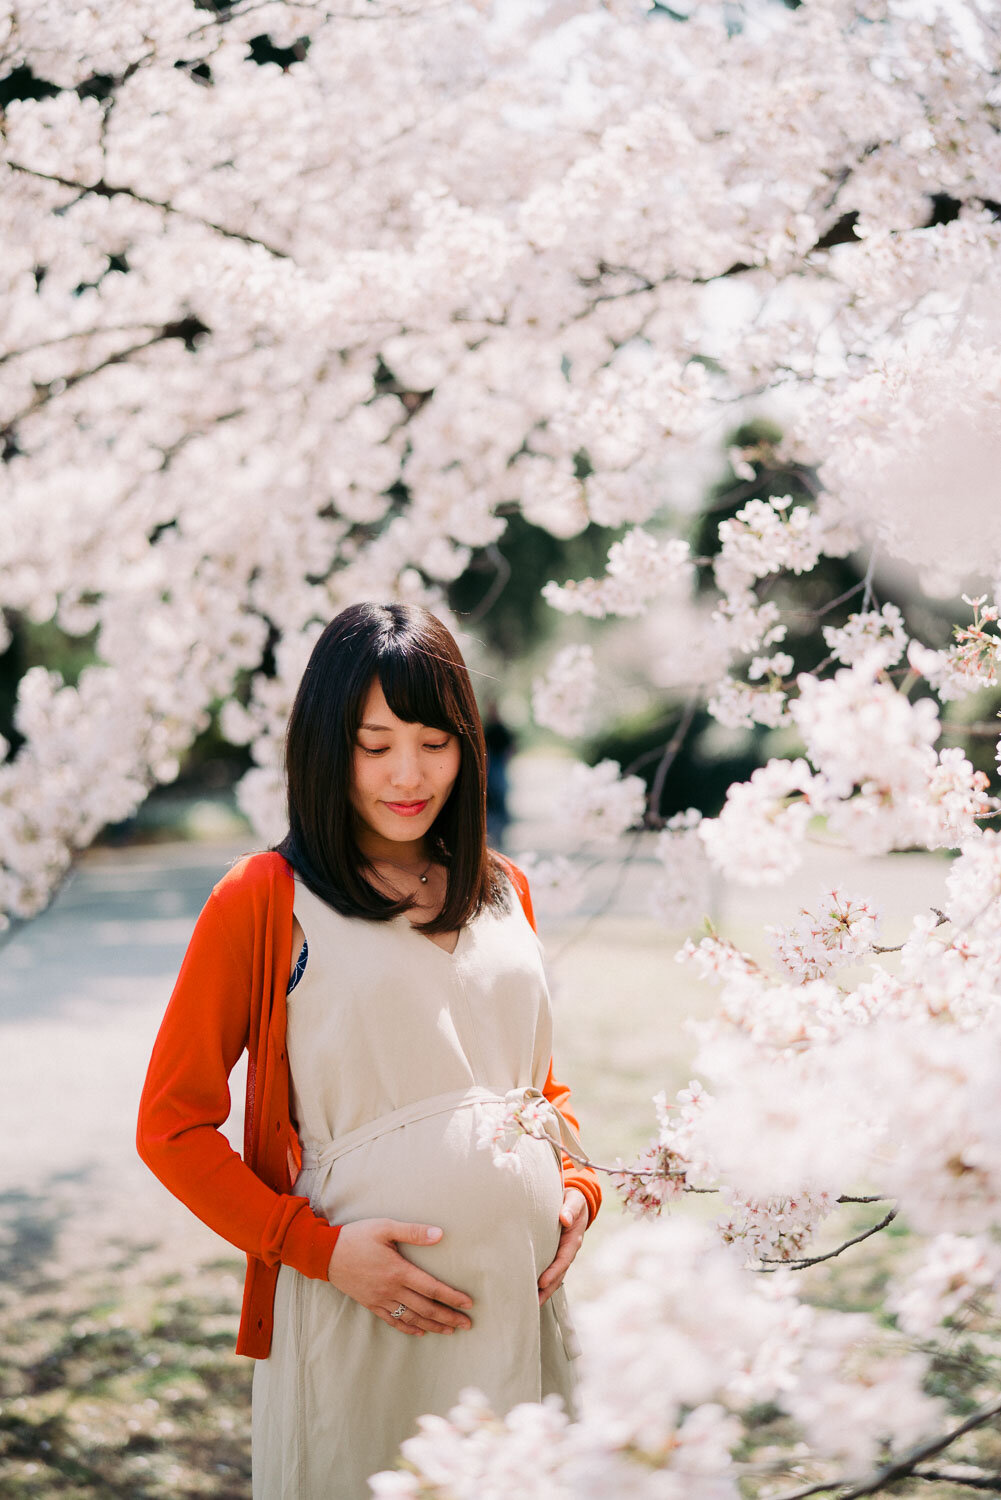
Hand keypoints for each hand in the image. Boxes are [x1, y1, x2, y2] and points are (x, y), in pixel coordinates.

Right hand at [326, 1218, 472, 1335]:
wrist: (324, 1254)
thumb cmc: (356, 1236)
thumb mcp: (385, 1227)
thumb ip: (413, 1232)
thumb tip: (440, 1234)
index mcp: (398, 1271)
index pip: (432, 1288)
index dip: (452, 1297)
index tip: (469, 1304)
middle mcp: (391, 1289)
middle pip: (425, 1308)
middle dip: (448, 1317)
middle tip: (467, 1324)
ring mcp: (380, 1299)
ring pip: (411, 1318)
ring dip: (433, 1326)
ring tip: (449, 1331)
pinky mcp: (370, 1304)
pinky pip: (392, 1321)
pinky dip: (408, 1328)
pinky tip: (419, 1332)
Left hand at [538, 1188, 587, 1305]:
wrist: (575, 1200)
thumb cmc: (573, 1199)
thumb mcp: (574, 1200)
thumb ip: (570, 1208)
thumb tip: (564, 1218)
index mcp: (573, 1240)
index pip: (563, 1259)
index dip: (554, 1272)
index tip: (542, 1282)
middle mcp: (567, 1250)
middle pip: (558, 1274)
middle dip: (547, 1289)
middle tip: (534, 1302)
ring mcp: (560, 1253)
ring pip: (553, 1276)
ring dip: (543, 1290)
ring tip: (529, 1303)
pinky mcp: (553, 1253)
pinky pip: (548, 1269)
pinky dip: (541, 1281)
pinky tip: (528, 1288)